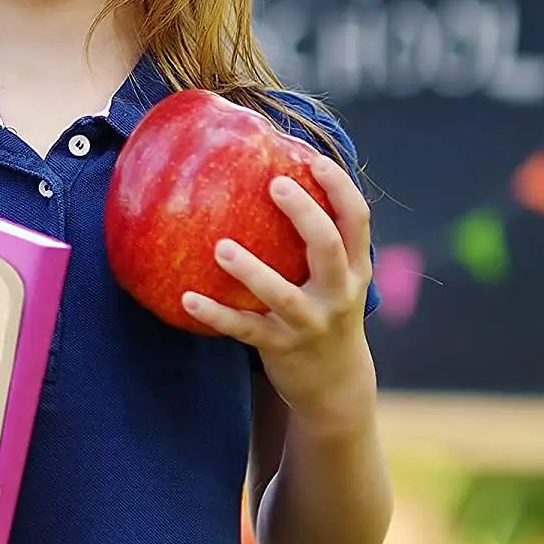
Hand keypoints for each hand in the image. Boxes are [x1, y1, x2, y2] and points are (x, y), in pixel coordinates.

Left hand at [182, 155, 376, 431]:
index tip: (314, 159)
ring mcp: (310, 322)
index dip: (340, 187)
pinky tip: (186, 298)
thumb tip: (270, 178)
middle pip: (326, 246)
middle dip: (304, 213)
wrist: (336, 384)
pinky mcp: (281, 346)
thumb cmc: (324, 311)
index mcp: (354, 268)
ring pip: (282, 293)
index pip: (356, 220)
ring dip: (251, 270)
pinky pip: (244, 328)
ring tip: (220, 247)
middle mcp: (339, 293)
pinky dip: (215, 314)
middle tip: (274, 184)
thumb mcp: (335, 278)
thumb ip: (315, 241)